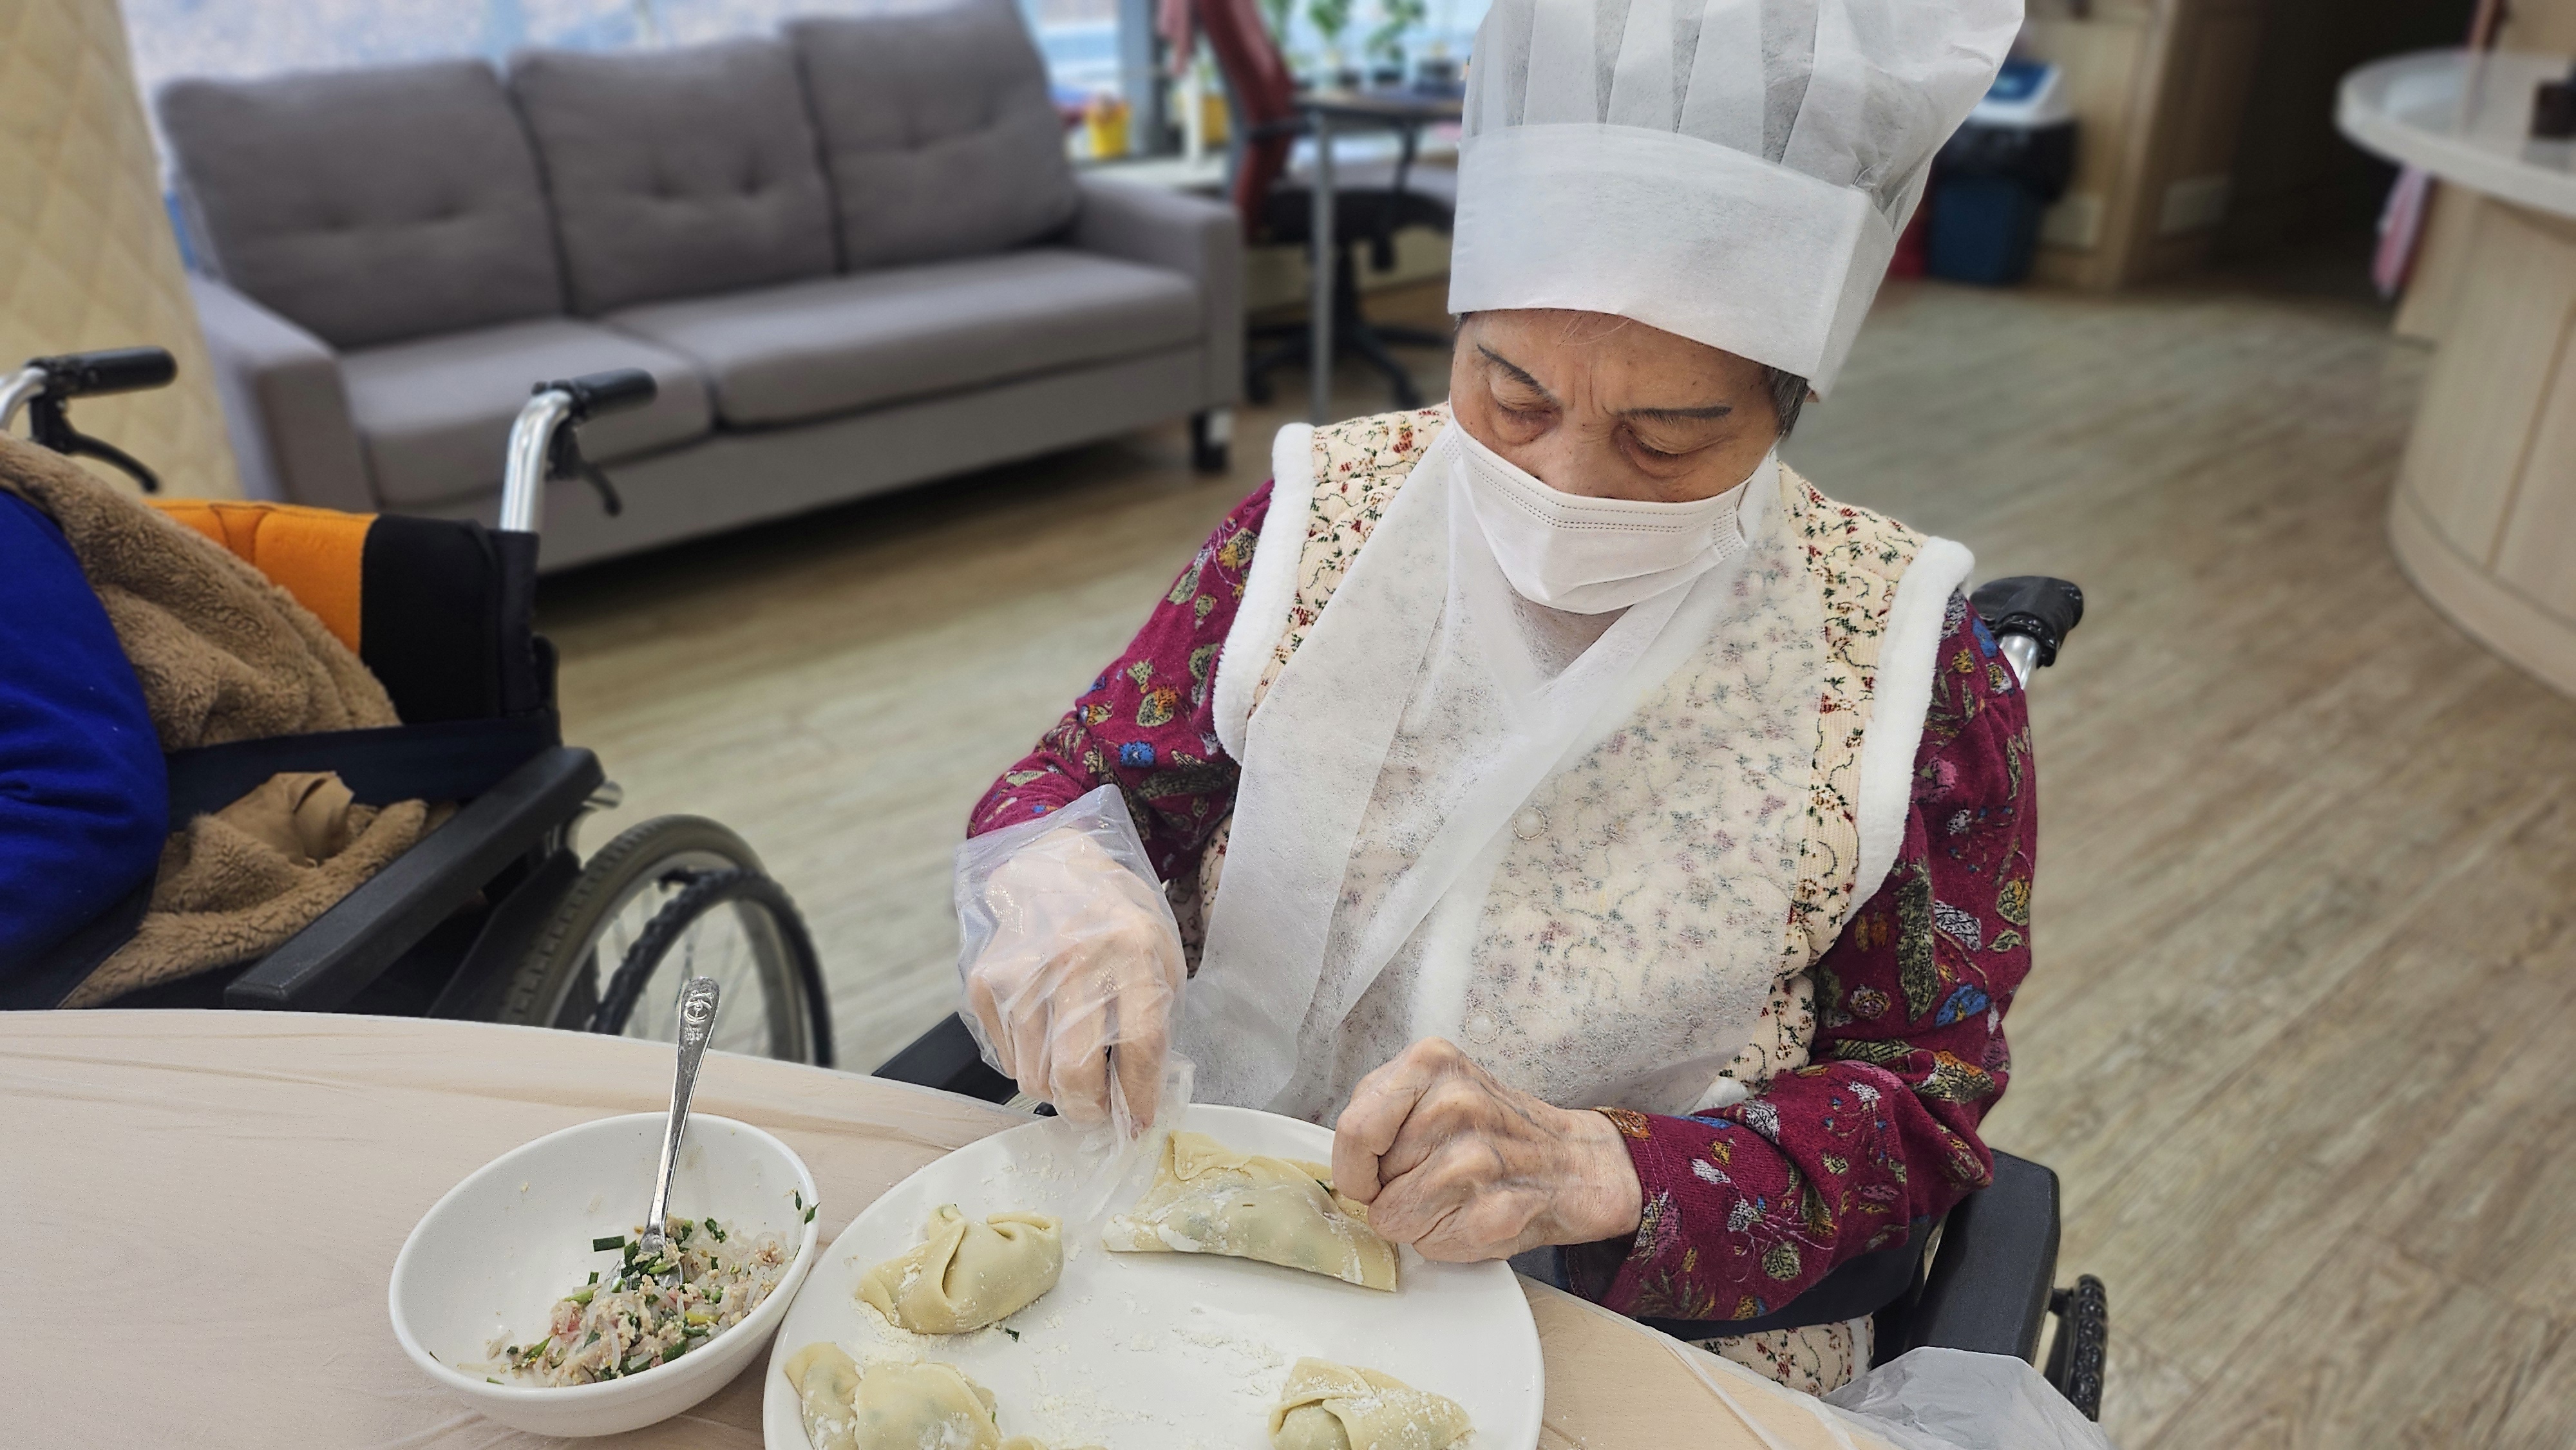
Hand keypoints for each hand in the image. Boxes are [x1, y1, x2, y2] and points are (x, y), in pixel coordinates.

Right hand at [963, 828, 1182, 1128]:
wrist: (1057, 870)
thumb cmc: (1117, 924)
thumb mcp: (1159, 959)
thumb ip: (1153, 1023)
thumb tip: (1137, 1100)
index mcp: (1132, 951)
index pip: (1139, 1044)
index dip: (1139, 1097)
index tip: (1138, 1122)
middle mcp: (1074, 959)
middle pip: (1076, 1070)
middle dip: (1089, 1109)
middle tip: (1097, 1109)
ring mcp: (1024, 969)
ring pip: (1033, 1075)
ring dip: (1056, 1088)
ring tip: (1072, 1066)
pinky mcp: (986, 979)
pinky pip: (1007, 1057)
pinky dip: (1027, 1062)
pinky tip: (1044, 1033)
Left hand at [1330, 1038, 1643, 1260]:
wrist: (1573, 1165)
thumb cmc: (1495, 1130)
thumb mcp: (1435, 1088)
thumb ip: (1382, 1109)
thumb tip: (1340, 1162)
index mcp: (1429, 1063)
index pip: (1353, 1130)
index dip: (1353, 1165)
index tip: (1371, 1173)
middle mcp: (1453, 1104)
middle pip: (1368, 1179)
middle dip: (1388, 1188)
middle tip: (1432, 1174)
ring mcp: (1475, 1160)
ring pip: (1391, 1216)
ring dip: (1414, 1216)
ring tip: (1456, 1192)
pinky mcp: (1491, 1212)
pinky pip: (1425, 1242)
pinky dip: (1441, 1239)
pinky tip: (1473, 1212)